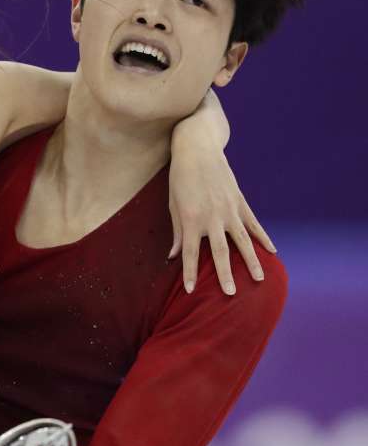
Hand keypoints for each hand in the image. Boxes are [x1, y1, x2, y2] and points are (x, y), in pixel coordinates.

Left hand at [169, 92, 274, 294]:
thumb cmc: (180, 179)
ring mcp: (229, 210)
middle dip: (224, 275)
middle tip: (230, 295)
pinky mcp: (240, 202)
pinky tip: (271, 251)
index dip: (189, 273)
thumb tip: (173, 256)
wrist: (197, 150)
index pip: (189, 254)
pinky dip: (263, 238)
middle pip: (219, 253)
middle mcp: (212, 218)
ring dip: (251, 261)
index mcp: (191, 220)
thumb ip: (176, 232)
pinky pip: (253, 224)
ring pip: (242, 241)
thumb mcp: (173, 205)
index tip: (190, 291)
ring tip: (260, 279)